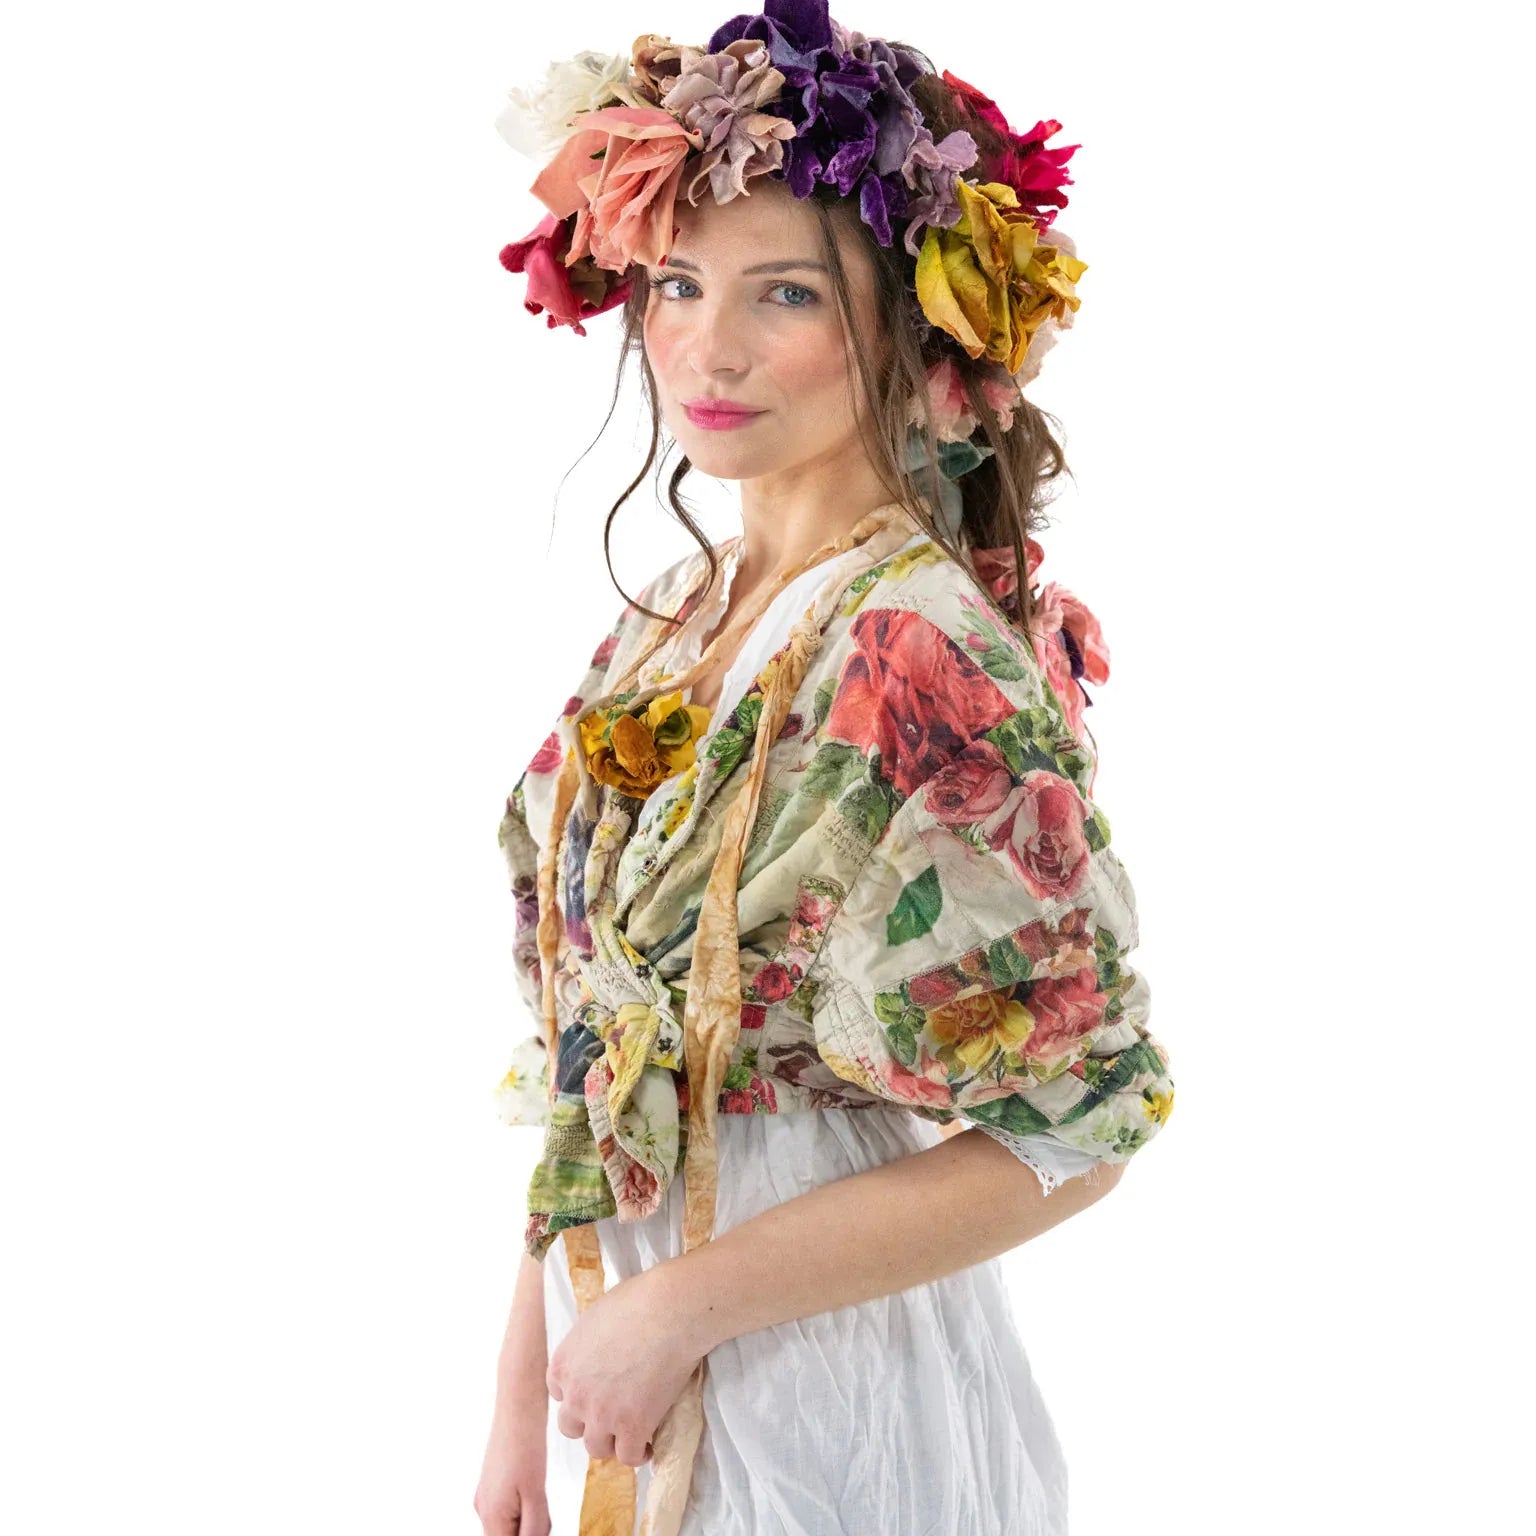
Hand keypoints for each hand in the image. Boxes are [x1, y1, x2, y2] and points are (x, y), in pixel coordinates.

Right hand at [474, 1391, 550, 1534]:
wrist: (518, 1407)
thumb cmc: (525, 1444)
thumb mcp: (535, 1494)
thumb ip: (534, 1528)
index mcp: (490, 1516)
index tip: (539, 1526)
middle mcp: (482, 1509)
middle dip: (528, 1531)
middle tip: (541, 1510)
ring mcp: (485, 1496)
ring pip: (508, 1525)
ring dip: (527, 1521)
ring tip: (538, 1495)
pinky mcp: (492, 1484)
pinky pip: (508, 1510)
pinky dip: (523, 1507)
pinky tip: (533, 1488)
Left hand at [546, 1262, 707, 1467]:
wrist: (669, 1311)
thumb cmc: (638, 1302)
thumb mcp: (595, 1318)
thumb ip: (587, 1346)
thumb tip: (599, 1353)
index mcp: (562, 1365)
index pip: (558, 1394)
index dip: (578, 1394)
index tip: (596, 1393)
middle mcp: (575, 1394)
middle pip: (571, 1426)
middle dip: (589, 1422)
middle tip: (612, 1415)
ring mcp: (602, 1415)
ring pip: (596, 1447)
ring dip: (612, 1441)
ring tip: (631, 1433)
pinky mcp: (632, 1427)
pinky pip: (629, 1457)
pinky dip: (639, 1454)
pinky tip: (650, 1444)